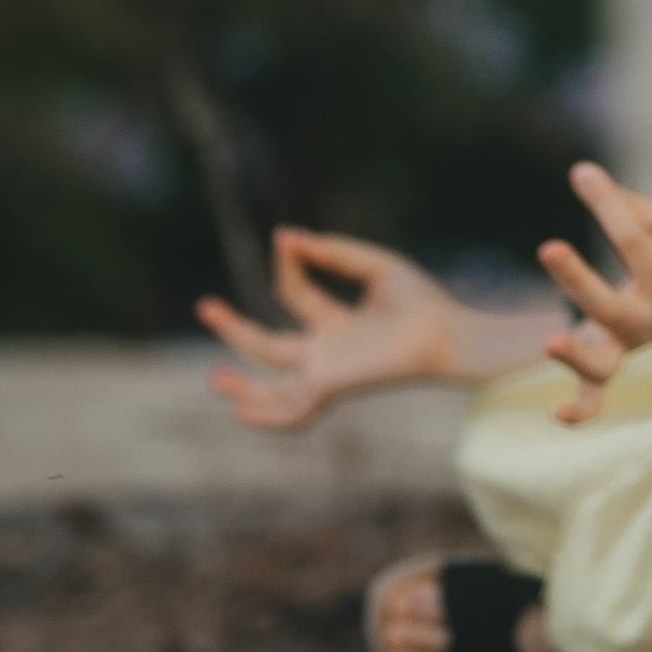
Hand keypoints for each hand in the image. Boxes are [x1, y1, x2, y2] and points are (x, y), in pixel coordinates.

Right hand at [198, 229, 458, 430]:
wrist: (447, 332)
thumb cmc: (420, 302)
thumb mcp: (371, 265)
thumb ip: (331, 251)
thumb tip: (286, 235)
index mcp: (337, 323)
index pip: (294, 295)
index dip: (286, 264)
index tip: (285, 240)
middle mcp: (328, 352)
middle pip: (269, 346)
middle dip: (234, 329)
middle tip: (204, 305)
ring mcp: (328, 373)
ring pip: (275, 388)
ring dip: (243, 388)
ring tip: (214, 376)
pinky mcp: (332, 386)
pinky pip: (294, 410)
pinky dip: (267, 416)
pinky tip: (239, 412)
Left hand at [535, 161, 651, 424]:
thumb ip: (634, 206)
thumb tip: (585, 179)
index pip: (632, 239)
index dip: (607, 204)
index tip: (581, 174)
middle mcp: (648, 318)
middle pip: (612, 305)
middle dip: (578, 279)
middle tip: (548, 247)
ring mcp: (629, 347)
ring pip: (604, 367)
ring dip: (578, 359)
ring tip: (550, 342)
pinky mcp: (612, 362)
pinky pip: (597, 397)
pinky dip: (581, 412)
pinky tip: (557, 415)